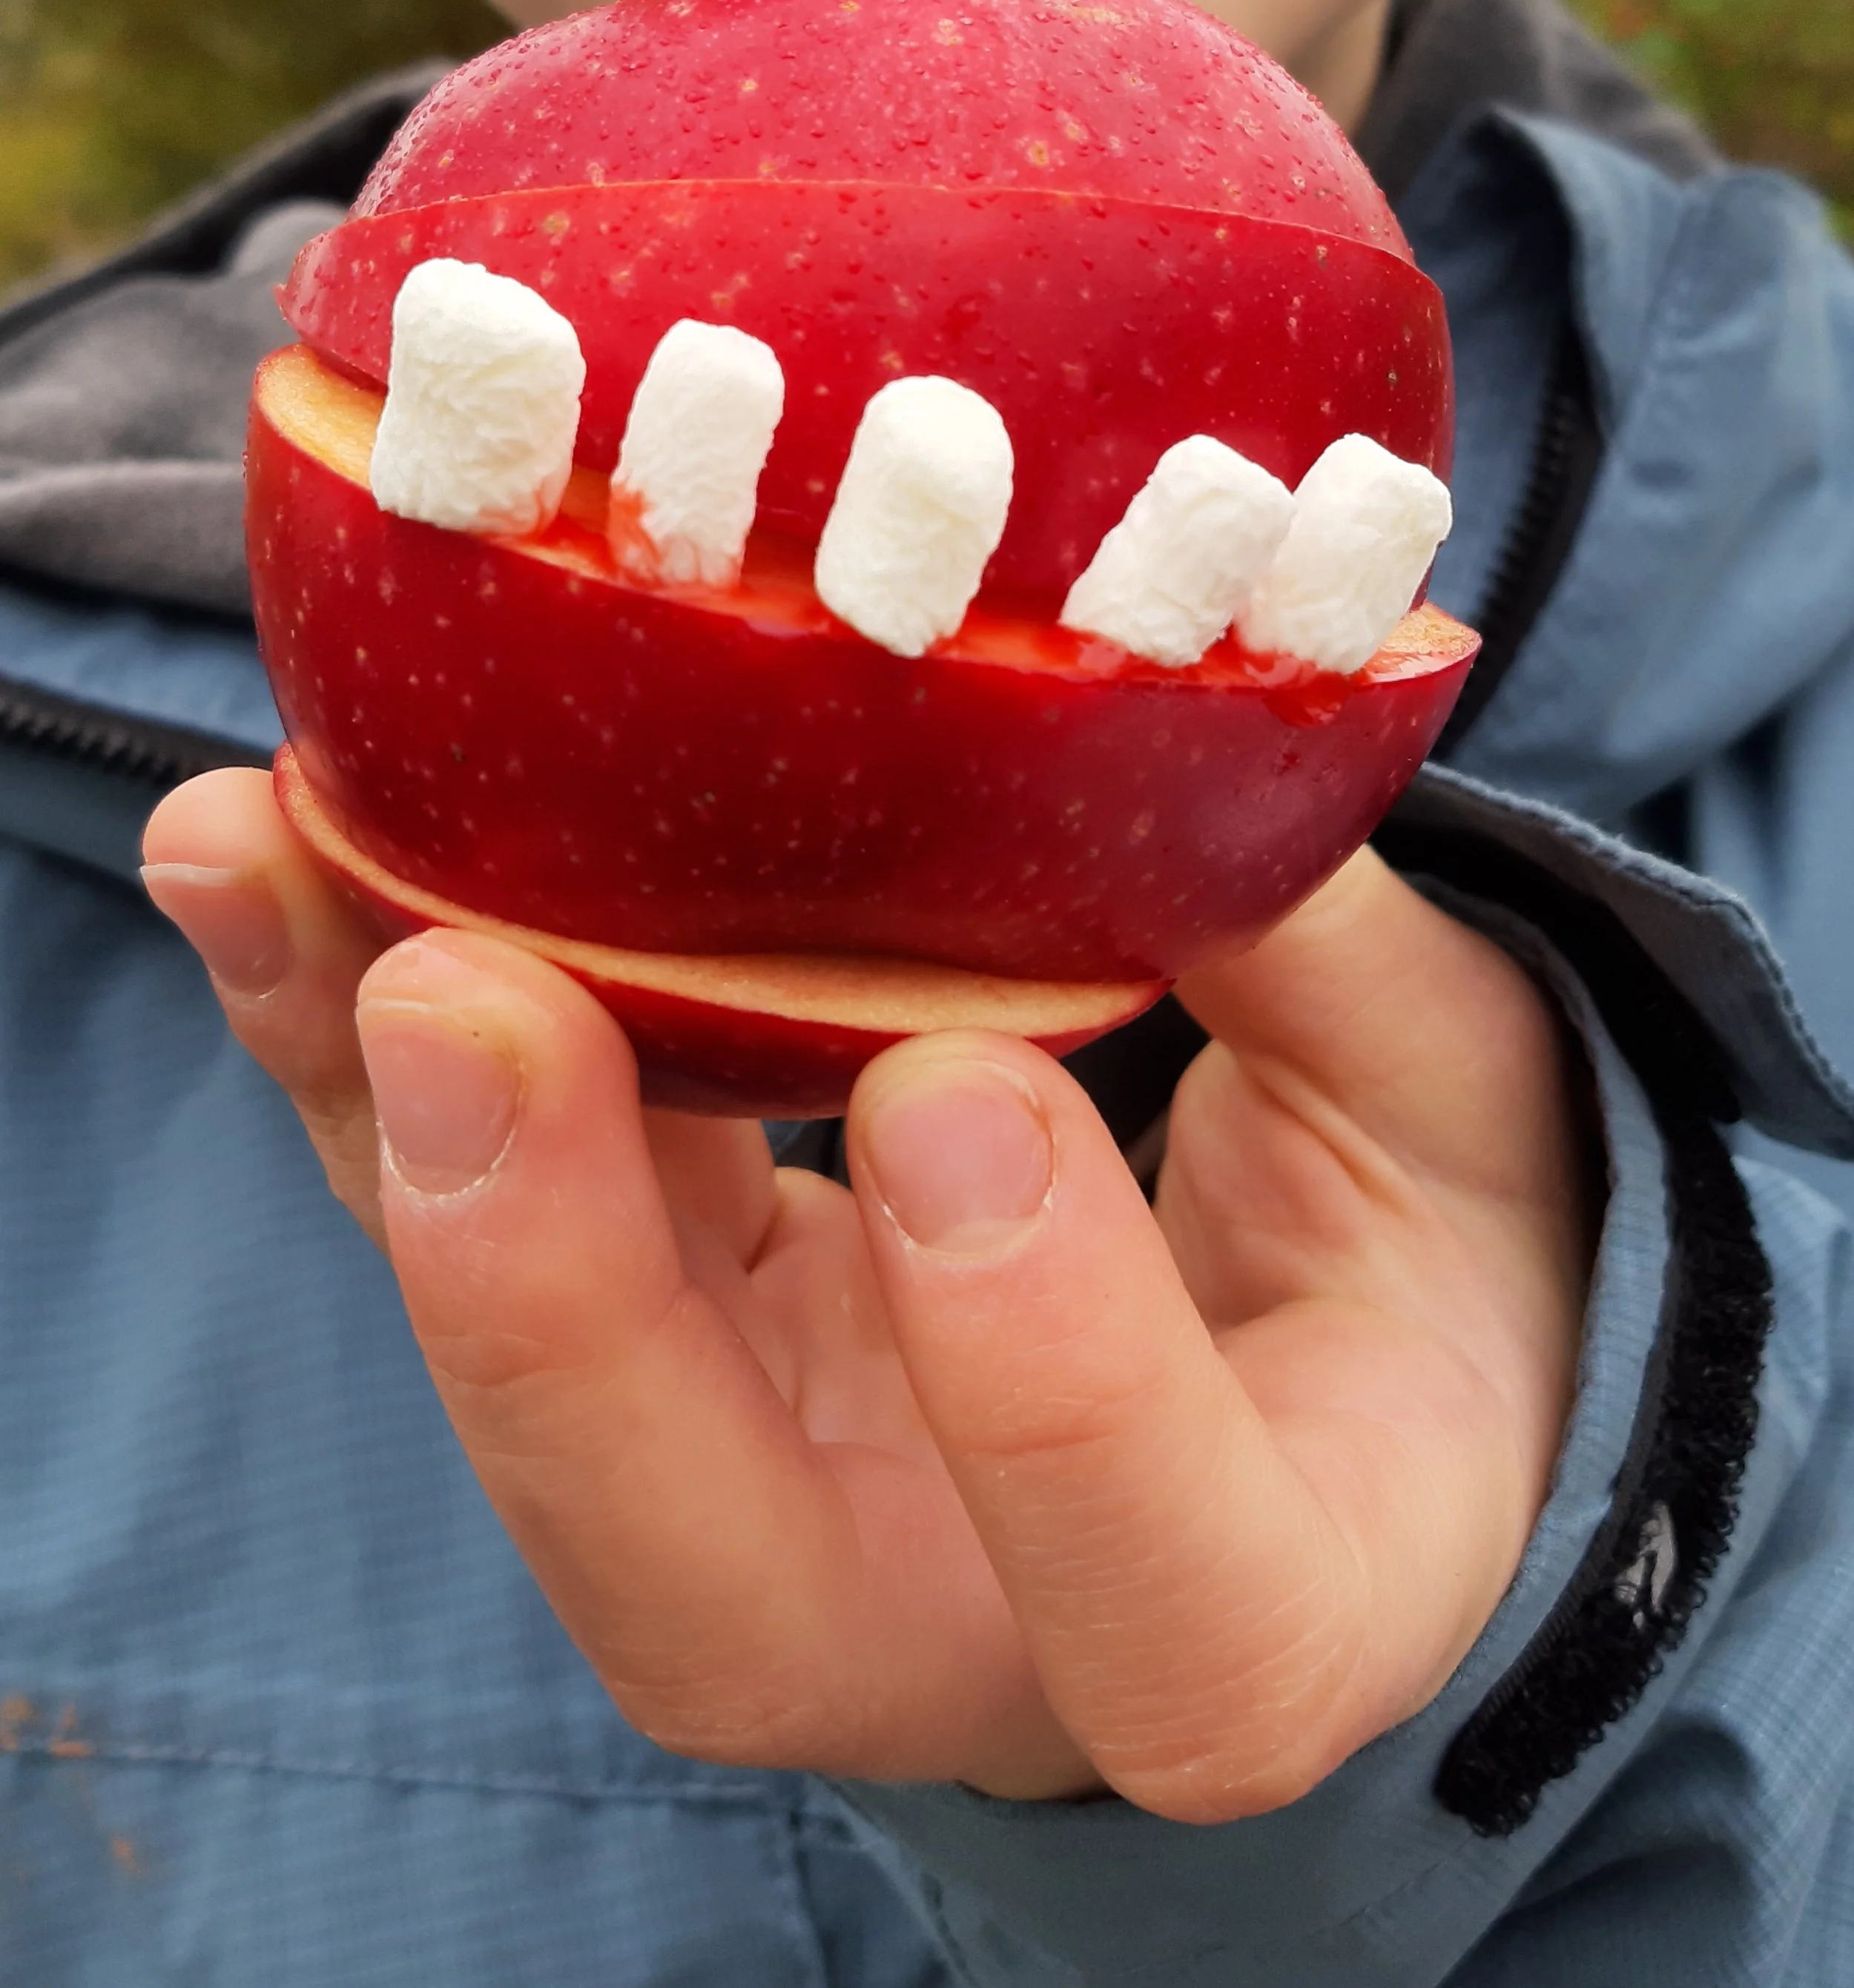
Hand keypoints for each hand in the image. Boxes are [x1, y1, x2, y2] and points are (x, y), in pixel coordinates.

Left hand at [144, 767, 1592, 1819]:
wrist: (1305, 1315)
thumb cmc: (1437, 1230)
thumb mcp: (1457, 1095)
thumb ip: (1323, 957)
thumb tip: (1150, 713)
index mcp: (1271, 1595)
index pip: (1176, 1625)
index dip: (1059, 1408)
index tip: (972, 1087)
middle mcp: (971, 1618)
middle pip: (717, 1602)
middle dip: (560, 1316)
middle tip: (463, 999)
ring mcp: (780, 1495)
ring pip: (531, 1405)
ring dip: (383, 1133)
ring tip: (266, 858)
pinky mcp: (661, 1351)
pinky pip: (483, 1232)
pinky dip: (356, 1047)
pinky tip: (266, 855)